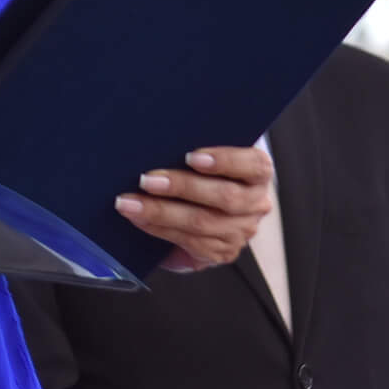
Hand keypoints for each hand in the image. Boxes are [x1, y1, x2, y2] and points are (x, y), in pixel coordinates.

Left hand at [117, 144, 272, 271]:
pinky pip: (190, 242)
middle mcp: (255, 202)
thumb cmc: (198, 169)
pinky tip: (139, 219)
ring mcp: (241, 230)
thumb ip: (193, 143)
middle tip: (146, 180)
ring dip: (161, 212)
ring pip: (203, 222)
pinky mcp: (223, 251)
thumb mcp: (203, 152)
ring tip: (130, 203)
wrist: (198, 205)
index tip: (191, 156)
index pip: (253, 164)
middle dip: (181, 187)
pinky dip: (159, 229)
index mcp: (258, 172)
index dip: (224, 160)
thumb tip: (161, 137)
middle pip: (225, 196)